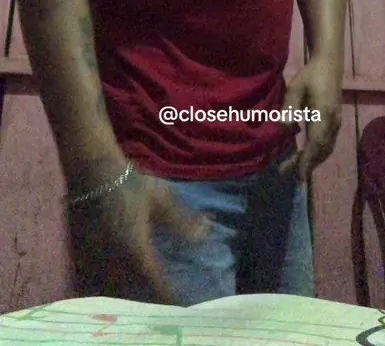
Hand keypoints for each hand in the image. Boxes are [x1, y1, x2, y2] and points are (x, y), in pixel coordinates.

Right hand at [67, 158, 209, 302]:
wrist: (91, 169)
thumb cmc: (127, 182)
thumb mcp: (160, 198)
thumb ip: (182, 220)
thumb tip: (207, 233)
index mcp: (135, 250)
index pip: (155, 285)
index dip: (169, 299)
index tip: (183, 308)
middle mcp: (112, 263)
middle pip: (133, 298)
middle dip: (149, 306)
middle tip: (164, 311)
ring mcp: (93, 263)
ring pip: (112, 295)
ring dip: (128, 304)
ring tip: (143, 309)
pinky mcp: (80, 259)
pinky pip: (93, 286)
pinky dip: (107, 294)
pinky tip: (116, 297)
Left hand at [278, 57, 341, 180]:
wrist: (330, 65)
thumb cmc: (310, 75)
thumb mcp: (295, 88)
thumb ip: (289, 108)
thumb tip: (283, 128)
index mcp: (323, 114)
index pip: (316, 143)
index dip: (307, 161)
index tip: (298, 176)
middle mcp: (333, 122)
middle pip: (322, 151)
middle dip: (306, 165)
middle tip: (286, 173)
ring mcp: (336, 123)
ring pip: (326, 149)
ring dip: (312, 161)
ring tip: (295, 168)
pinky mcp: (335, 122)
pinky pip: (328, 144)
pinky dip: (317, 153)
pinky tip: (306, 155)